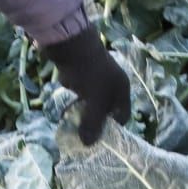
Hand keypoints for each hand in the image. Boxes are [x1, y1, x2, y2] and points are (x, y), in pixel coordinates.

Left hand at [43, 28, 130, 144]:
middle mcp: (111, 84)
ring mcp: (95, 79)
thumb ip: (93, 123)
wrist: (70, 43)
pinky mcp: (81, 75)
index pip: (123, 115)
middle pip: (106, 110)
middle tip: (84, 137)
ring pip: (91, 103)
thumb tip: (88, 144)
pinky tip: (64, 111)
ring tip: (72, 127)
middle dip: (95, 123)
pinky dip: (74, 102)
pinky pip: (80, 94)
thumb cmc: (89, 72)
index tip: (100, 140)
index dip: (113, 128)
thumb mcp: (94, 101)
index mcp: (121, 89)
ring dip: (83, 113)